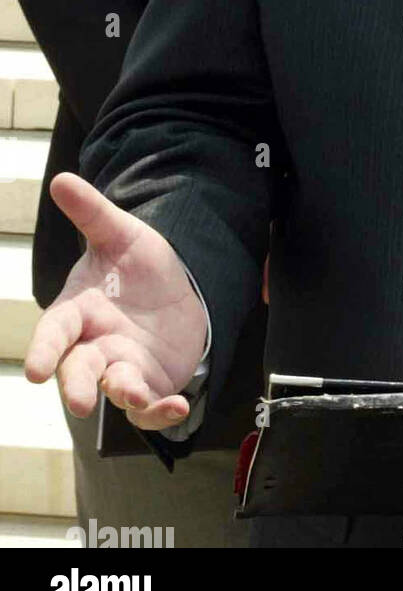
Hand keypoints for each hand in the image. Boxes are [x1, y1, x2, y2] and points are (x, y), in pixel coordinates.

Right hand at [24, 173, 207, 430]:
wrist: (173, 290)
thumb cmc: (136, 266)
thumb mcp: (120, 235)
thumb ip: (92, 213)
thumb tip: (60, 179)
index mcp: (78, 312)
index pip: (56, 332)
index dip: (45, 350)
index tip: (36, 371)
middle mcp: (93, 346)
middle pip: (78, 370)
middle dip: (77, 386)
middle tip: (81, 400)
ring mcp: (119, 368)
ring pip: (113, 390)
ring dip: (122, 394)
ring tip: (134, 391)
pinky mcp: (148, 384)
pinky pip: (148, 406)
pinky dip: (160, 411)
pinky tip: (177, 408)